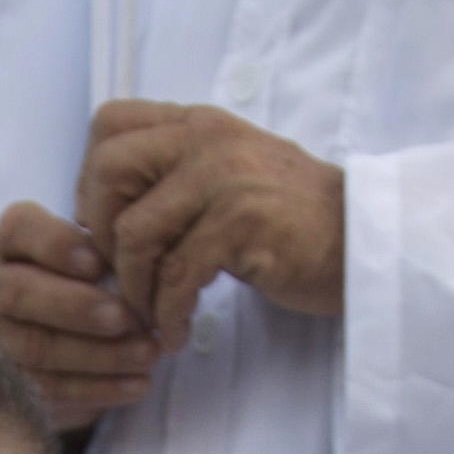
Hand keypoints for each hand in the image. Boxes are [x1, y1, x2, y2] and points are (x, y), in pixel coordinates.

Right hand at [0, 200, 158, 427]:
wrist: (81, 344)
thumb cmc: (97, 285)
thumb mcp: (103, 261)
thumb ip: (111, 258)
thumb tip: (140, 276)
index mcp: (12, 242)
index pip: (19, 228)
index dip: (57, 246)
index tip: (99, 265)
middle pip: (16, 293)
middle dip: (76, 307)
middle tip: (126, 318)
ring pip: (34, 346)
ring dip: (98, 353)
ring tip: (147, 353)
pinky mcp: (9, 382)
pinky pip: (48, 389)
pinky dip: (99, 387)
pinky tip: (136, 383)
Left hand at [81, 101, 350, 338]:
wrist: (361, 239)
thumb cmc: (292, 218)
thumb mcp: (230, 173)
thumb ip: (176, 175)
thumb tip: (105, 210)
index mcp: (198, 124)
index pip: (110, 123)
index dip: (91, 178)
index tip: (105, 224)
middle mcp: (207, 140)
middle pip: (108, 172)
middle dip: (102, 235)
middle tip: (120, 275)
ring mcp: (225, 180)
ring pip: (136, 234)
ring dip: (133, 288)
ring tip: (150, 316)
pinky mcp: (242, 226)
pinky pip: (176, 277)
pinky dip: (168, 314)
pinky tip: (177, 331)